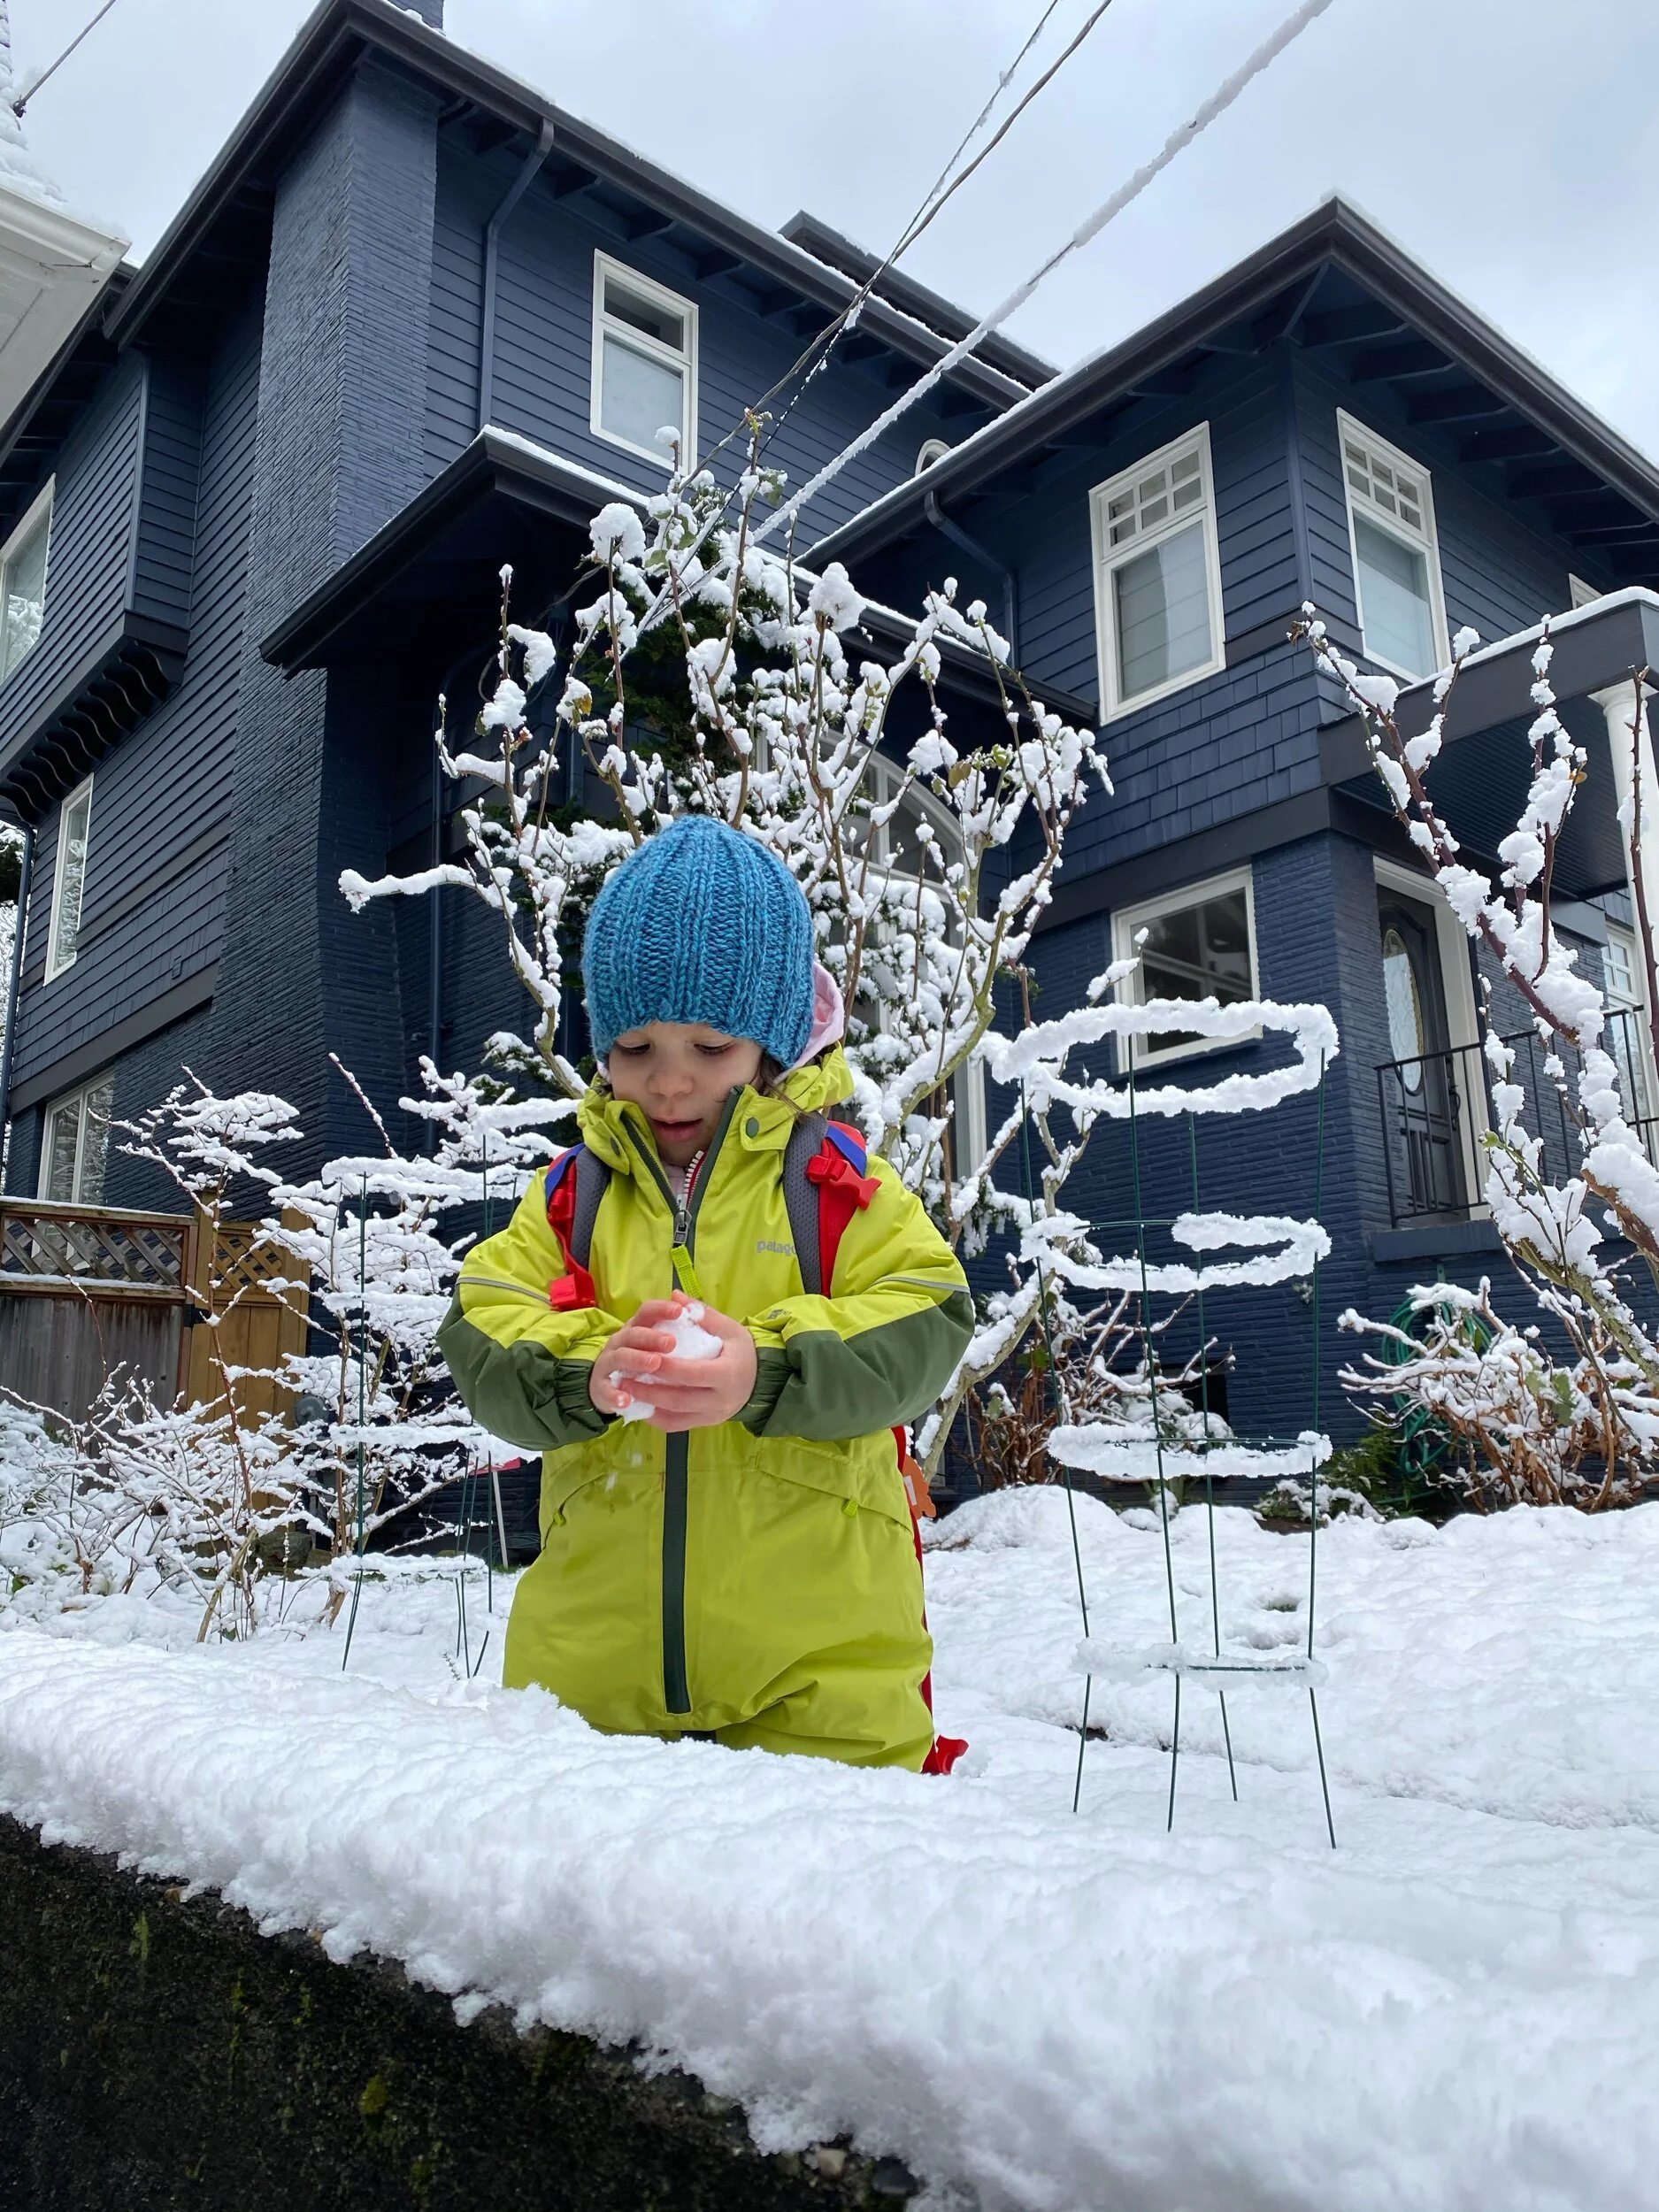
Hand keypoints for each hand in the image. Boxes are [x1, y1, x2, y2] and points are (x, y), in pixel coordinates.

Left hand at [589, 1296, 757, 1431]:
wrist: (760, 1380)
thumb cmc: (743, 1351)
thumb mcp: (729, 1329)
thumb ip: (702, 1313)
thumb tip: (675, 1296)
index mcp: (727, 1374)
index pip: (692, 1373)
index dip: (666, 1368)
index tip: (644, 1357)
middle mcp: (720, 1400)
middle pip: (679, 1399)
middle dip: (649, 1391)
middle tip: (624, 1378)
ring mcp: (713, 1416)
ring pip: (675, 1417)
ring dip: (648, 1406)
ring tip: (626, 1391)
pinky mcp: (706, 1424)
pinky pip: (677, 1426)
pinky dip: (656, 1418)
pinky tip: (641, 1405)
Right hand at [590, 1299, 683, 1417]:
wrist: (607, 1387)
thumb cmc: (640, 1361)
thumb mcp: (656, 1345)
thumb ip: (674, 1329)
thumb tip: (692, 1308)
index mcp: (636, 1328)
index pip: (646, 1312)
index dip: (661, 1309)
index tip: (679, 1311)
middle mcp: (620, 1342)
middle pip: (633, 1334)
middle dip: (652, 1337)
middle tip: (671, 1342)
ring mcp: (609, 1363)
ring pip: (620, 1357)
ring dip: (636, 1360)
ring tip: (655, 1364)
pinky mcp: (602, 1387)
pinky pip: (607, 1390)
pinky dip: (616, 1395)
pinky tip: (627, 1400)